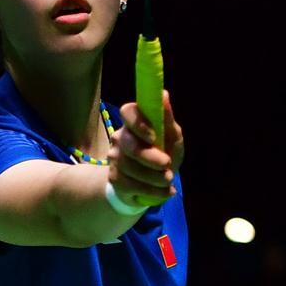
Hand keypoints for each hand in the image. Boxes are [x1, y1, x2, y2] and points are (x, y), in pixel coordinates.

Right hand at [108, 90, 183, 205]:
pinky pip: (132, 185)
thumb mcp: (171, 138)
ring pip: (131, 168)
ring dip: (155, 177)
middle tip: (167, 165)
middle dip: (151, 157)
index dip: (139, 123)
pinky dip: (153, 191)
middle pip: (129, 145)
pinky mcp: (114, 178)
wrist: (150, 184)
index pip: (127, 112)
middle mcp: (119, 137)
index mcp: (133, 122)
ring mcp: (114, 158)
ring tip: (168, 180)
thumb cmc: (163, 153)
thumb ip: (167, 119)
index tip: (153, 136)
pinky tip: (164, 190)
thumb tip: (164, 94)